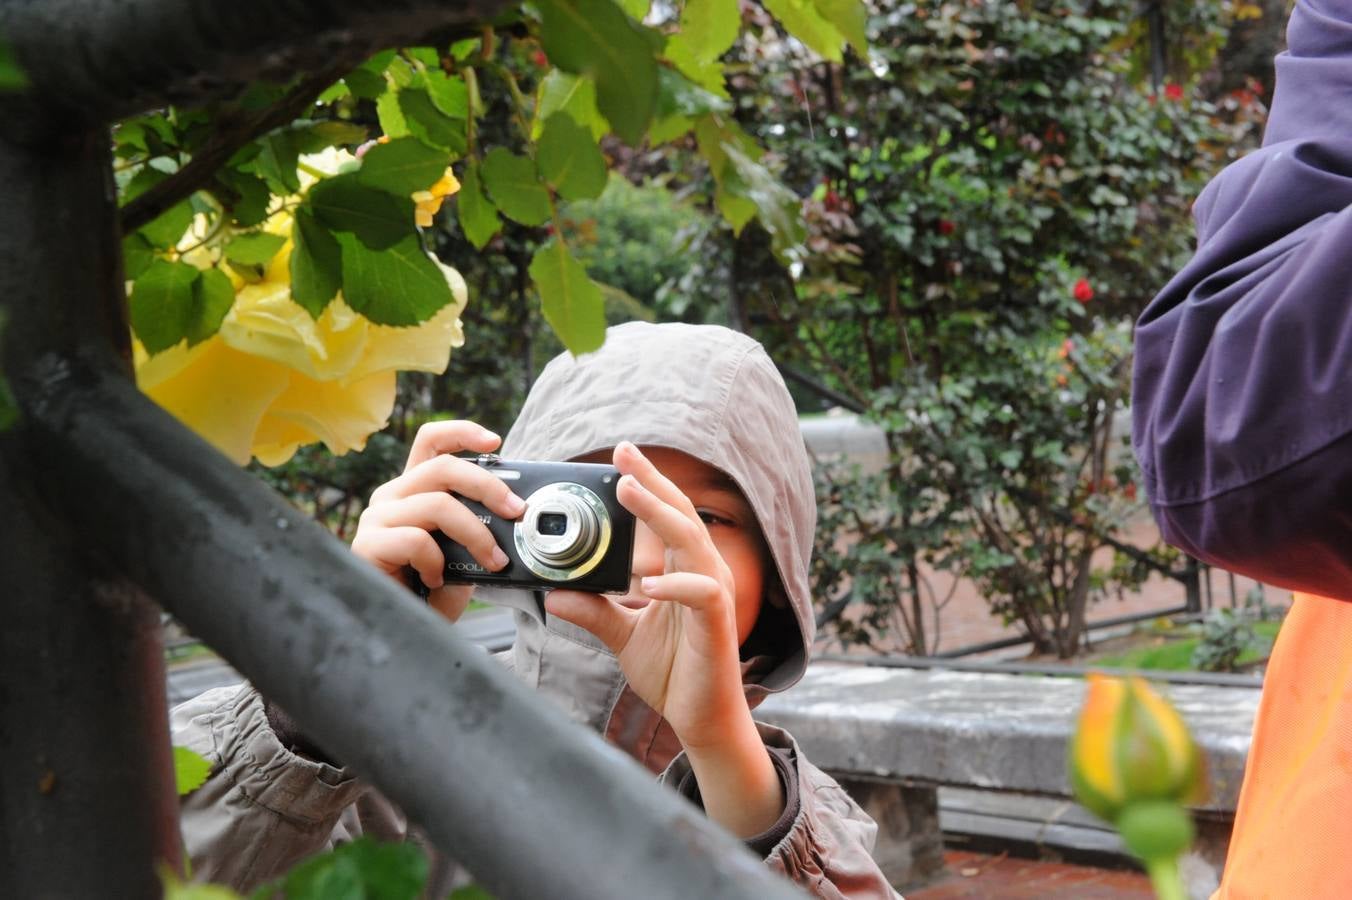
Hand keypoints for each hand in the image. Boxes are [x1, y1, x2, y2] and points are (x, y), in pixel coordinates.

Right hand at [351, 420, 525, 621]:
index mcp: (414, 489)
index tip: (496, 442)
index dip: (462, 432)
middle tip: (517, 511)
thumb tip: (516, 511)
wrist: (402, 632)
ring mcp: (377, 518)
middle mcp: (391, 496)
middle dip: (488, 486)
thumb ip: (479, 524)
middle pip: (443, 468)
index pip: (431, 442)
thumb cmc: (434, 591)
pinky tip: (436, 580)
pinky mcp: (367, 545)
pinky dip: (437, 561)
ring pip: (437, 504)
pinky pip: (416, 539)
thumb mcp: (465, 551)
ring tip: (492, 562)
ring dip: (476, 534)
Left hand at [545, 443, 782, 835]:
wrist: (700, 718)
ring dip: (659, 513)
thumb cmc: (674, 672)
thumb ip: (593, 610)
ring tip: (630, 492)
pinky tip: (650, 584)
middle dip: (651, 482)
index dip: (646, 484)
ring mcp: (714, 594)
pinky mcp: (718, 622)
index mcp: (685, 569)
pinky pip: (701, 593)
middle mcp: (704, 572)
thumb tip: (553, 591)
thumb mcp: (621, 635)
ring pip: (691, 540)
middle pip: (681, 514)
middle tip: (624, 455)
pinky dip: (676, 585)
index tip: (619, 458)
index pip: (667, 515)